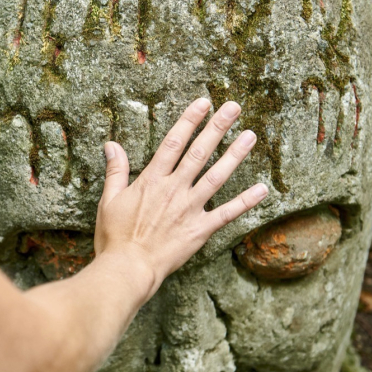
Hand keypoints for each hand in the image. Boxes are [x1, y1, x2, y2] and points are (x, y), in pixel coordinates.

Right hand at [93, 98, 267, 298]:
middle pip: (199, 152)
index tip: (204, 103)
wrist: (128, 268)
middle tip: (234, 107)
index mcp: (151, 180)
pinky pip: (227, 213)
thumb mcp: (109, 200)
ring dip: (235, 155)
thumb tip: (111, 145)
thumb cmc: (115, 237)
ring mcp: (190, 209)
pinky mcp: (200, 230)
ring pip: (216, 176)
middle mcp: (174, 189)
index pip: (173, 143)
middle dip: (217, 127)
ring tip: (250, 136)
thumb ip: (116, 171)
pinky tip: (262, 189)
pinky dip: (246, 201)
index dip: (189, 120)